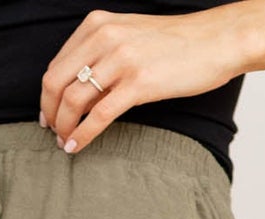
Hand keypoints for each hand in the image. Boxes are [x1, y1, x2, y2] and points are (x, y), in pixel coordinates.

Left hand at [40, 7, 245, 154]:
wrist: (216, 40)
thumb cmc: (175, 44)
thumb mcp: (129, 37)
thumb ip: (100, 56)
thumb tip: (74, 92)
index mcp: (98, 25)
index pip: (56, 65)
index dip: (47, 96)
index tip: (48, 114)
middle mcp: (105, 37)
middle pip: (56, 83)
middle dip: (49, 113)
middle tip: (52, 132)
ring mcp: (121, 59)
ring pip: (73, 100)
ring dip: (63, 127)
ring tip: (64, 141)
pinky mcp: (138, 82)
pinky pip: (99, 115)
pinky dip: (82, 135)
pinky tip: (76, 147)